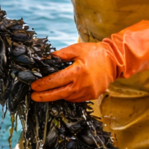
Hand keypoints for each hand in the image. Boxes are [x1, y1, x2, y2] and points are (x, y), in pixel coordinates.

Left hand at [31, 20, 148, 102]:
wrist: (115, 61)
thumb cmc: (95, 53)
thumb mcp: (76, 49)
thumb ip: (59, 55)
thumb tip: (44, 60)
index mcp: (77, 71)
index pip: (55, 81)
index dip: (42, 85)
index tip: (33, 86)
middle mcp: (82, 84)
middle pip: (58, 94)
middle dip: (44, 96)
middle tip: (34, 96)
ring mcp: (87, 92)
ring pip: (66, 98)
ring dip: (55, 96)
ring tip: (45, 94)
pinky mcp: (91, 96)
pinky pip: (75, 99)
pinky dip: (67, 96)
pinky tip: (62, 92)